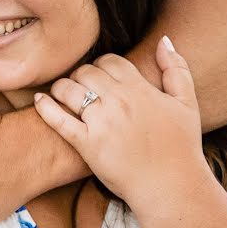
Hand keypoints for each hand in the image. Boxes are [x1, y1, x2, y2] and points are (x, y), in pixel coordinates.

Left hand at [33, 36, 210, 209]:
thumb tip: (164, 40)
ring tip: (60, 92)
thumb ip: (176, 68)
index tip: (99, 76)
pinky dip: (45, 107)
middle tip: (78, 85)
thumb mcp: (187, 103)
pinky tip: (39, 101)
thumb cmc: (182, 148)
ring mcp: (101, 122)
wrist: (172, 187)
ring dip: (61, 87)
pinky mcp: (87, 145)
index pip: (110, 61)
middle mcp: (118, 101)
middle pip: (86, 72)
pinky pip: (59, 120)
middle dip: (80, 75)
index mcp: (140, 89)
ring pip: (69, 90)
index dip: (101, 65)